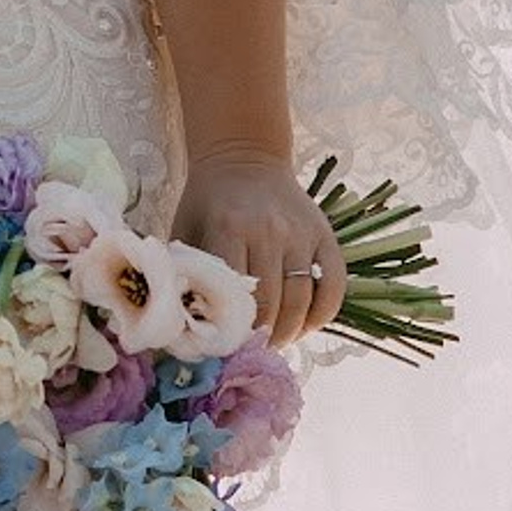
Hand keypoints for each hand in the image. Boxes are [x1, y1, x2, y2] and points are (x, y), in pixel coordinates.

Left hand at [173, 149, 344, 348]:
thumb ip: (183, 273)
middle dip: (261, 338)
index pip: (234, 296)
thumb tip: (177, 325)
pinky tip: (304, 327)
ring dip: (290, 333)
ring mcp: (301, 234)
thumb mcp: (185, 229)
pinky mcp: (325, 236)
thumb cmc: (207, 202)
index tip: (224, 349)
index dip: (230, 331)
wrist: (243, 158)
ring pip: (303, 301)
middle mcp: (269, 232)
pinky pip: (334, 286)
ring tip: (275, 344)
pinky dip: (322, 315)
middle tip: (250, 352)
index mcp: (229, 228)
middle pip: (271, 304)